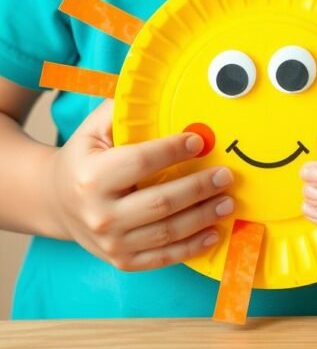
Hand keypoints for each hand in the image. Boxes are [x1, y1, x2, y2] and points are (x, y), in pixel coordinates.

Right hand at [46, 98, 235, 270]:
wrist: (57, 201)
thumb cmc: (84, 158)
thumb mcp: (94, 128)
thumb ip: (123, 110)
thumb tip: (157, 88)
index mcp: (92, 177)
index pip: (140, 162)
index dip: (173, 151)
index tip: (200, 141)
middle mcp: (100, 214)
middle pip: (160, 203)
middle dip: (199, 188)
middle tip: (226, 175)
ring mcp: (111, 243)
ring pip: (167, 233)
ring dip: (203, 217)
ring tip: (228, 201)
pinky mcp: (121, 260)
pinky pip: (162, 258)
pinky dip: (192, 248)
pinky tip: (214, 233)